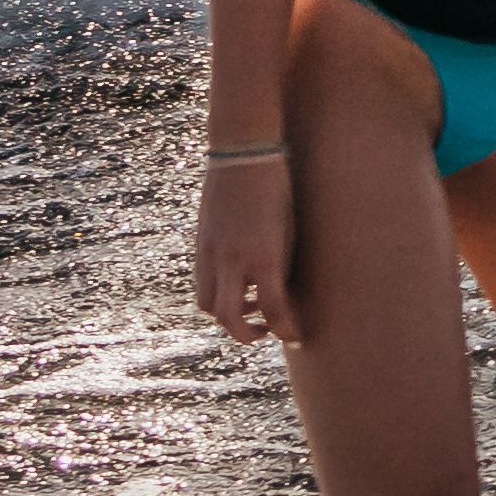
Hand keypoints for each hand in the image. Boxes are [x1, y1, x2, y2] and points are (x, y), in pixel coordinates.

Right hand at [191, 157, 302, 350]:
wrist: (243, 156)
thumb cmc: (279, 190)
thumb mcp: (290, 230)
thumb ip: (282, 267)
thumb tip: (282, 298)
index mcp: (264, 255)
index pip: (274, 309)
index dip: (286, 330)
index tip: (296, 339)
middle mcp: (233, 259)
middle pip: (229, 318)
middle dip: (247, 335)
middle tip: (267, 333)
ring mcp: (211, 252)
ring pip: (208, 305)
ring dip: (228, 316)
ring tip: (251, 309)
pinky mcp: (200, 245)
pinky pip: (202, 283)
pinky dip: (217, 295)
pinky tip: (236, 286)